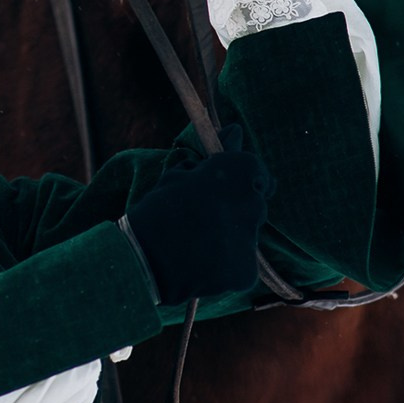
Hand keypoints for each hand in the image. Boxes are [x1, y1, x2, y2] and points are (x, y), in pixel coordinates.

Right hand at [121, 126, 275, 304]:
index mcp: (239, 173)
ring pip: (245, 235)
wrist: (146, 260)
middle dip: (233, 208)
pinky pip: (239, 263)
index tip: (222, 186)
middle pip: (253, 203)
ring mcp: (252, 240)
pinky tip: (200, 264)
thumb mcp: (179, 176)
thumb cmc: (157, 210)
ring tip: (195, 243)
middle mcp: (254, 203)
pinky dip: (224, 264)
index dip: (240, 179)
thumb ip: (213, 159)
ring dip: (228, 236)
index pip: (256, 170)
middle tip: (202, 217)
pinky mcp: (247, 271)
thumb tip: (235, 131)